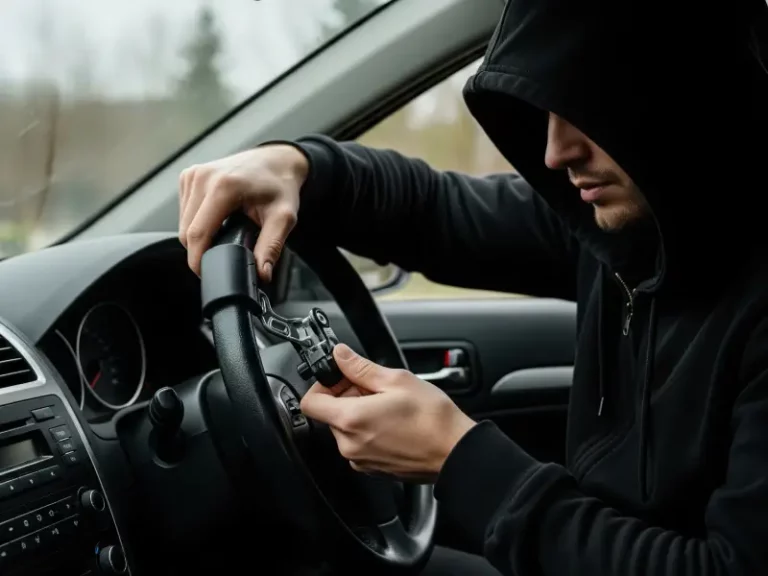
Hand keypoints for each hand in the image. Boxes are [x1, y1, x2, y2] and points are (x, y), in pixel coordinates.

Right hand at [178, 144, 308, 278]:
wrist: (277, 161)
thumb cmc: (280, 186)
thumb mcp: (283, 218)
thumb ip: (271, 247)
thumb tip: (262, 274)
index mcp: (223, 186)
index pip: (197, 234)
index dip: (199, 260)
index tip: (207, 273)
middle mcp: (203, 177)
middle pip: (186, 231)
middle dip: (201, 250)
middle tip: (224, 254)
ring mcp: (193, 174)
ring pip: (182, 223)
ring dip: (198, 235)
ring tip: (224, 232)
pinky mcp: (188, 176)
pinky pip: (184, 210)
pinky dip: (196, 221)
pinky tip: (216, 218)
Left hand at [300, 344, 476, 482]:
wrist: (455, 451)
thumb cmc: (432, 418)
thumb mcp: (396, 380)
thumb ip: (360, 367)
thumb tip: (341, 355)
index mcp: (351, 420)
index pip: (310, 402)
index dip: (323, 385)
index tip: (341, 377)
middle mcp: (349, 444)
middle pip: (330, 414)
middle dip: (347, 396)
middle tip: (374, 387)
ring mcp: (360, 459)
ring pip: (346, 429)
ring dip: (359, 413)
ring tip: (388, 405)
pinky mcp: (372, 468)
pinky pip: (359, 444)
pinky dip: (368, 430)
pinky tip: (392, 421)